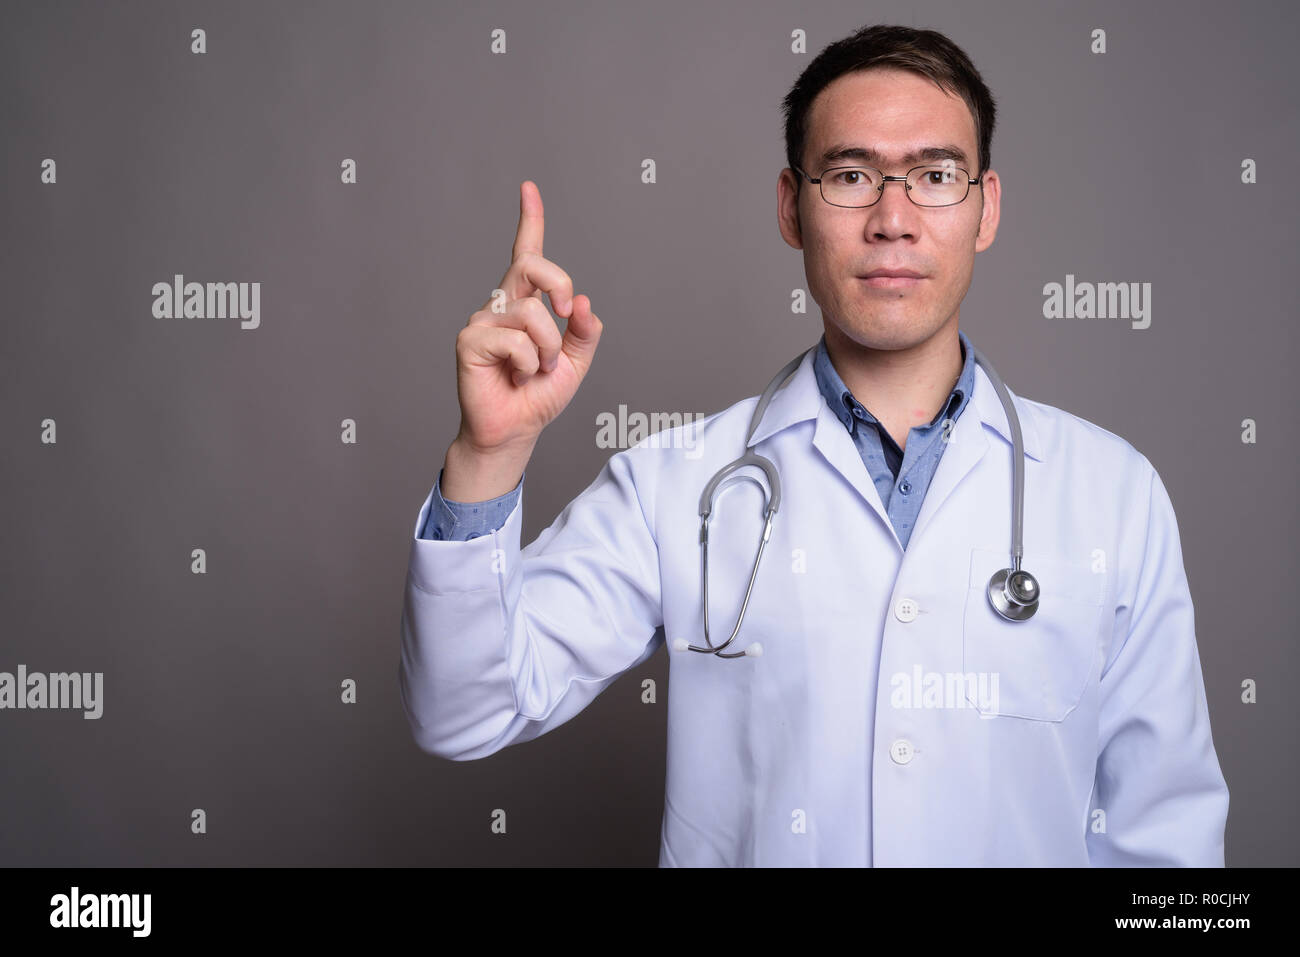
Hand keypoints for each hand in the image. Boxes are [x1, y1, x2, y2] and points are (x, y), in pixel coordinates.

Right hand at [453, 180, 603, 456]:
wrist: (515, 430)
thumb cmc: (538, 395)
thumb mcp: (576, 362)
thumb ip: (584, 331)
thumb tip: (582, 302)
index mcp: (526, 303)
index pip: (527, 255)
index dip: (530, 220)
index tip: (529, 188)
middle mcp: (502, 305)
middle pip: (532, 266)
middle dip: (559, 284)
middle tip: (567, 312)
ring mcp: (483, 321)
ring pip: (533, 315)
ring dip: (547, 350)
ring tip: (534, 370)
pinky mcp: (470, 341)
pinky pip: (515, 341)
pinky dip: (527, 364)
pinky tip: (515, 377)